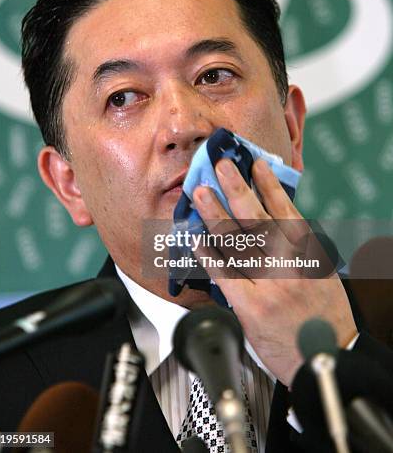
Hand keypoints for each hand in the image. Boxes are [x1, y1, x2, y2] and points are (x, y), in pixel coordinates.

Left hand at [192, 158, 356, 385]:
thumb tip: (274, 220)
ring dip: (216, 214)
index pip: (286, 210)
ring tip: (201, 193)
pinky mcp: (252, 307)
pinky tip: (197, 238)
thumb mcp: (321, 273)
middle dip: (237, 188)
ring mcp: (270, 284)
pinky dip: (210, 254)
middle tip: (220, 166)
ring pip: (237, 242)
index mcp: (309, 253)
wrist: (325, 359)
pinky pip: (226, 275)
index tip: (255, 164)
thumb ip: (298, 247)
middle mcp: (289, 264)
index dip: (268, 184)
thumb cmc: (324, 316)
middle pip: (258, 219)